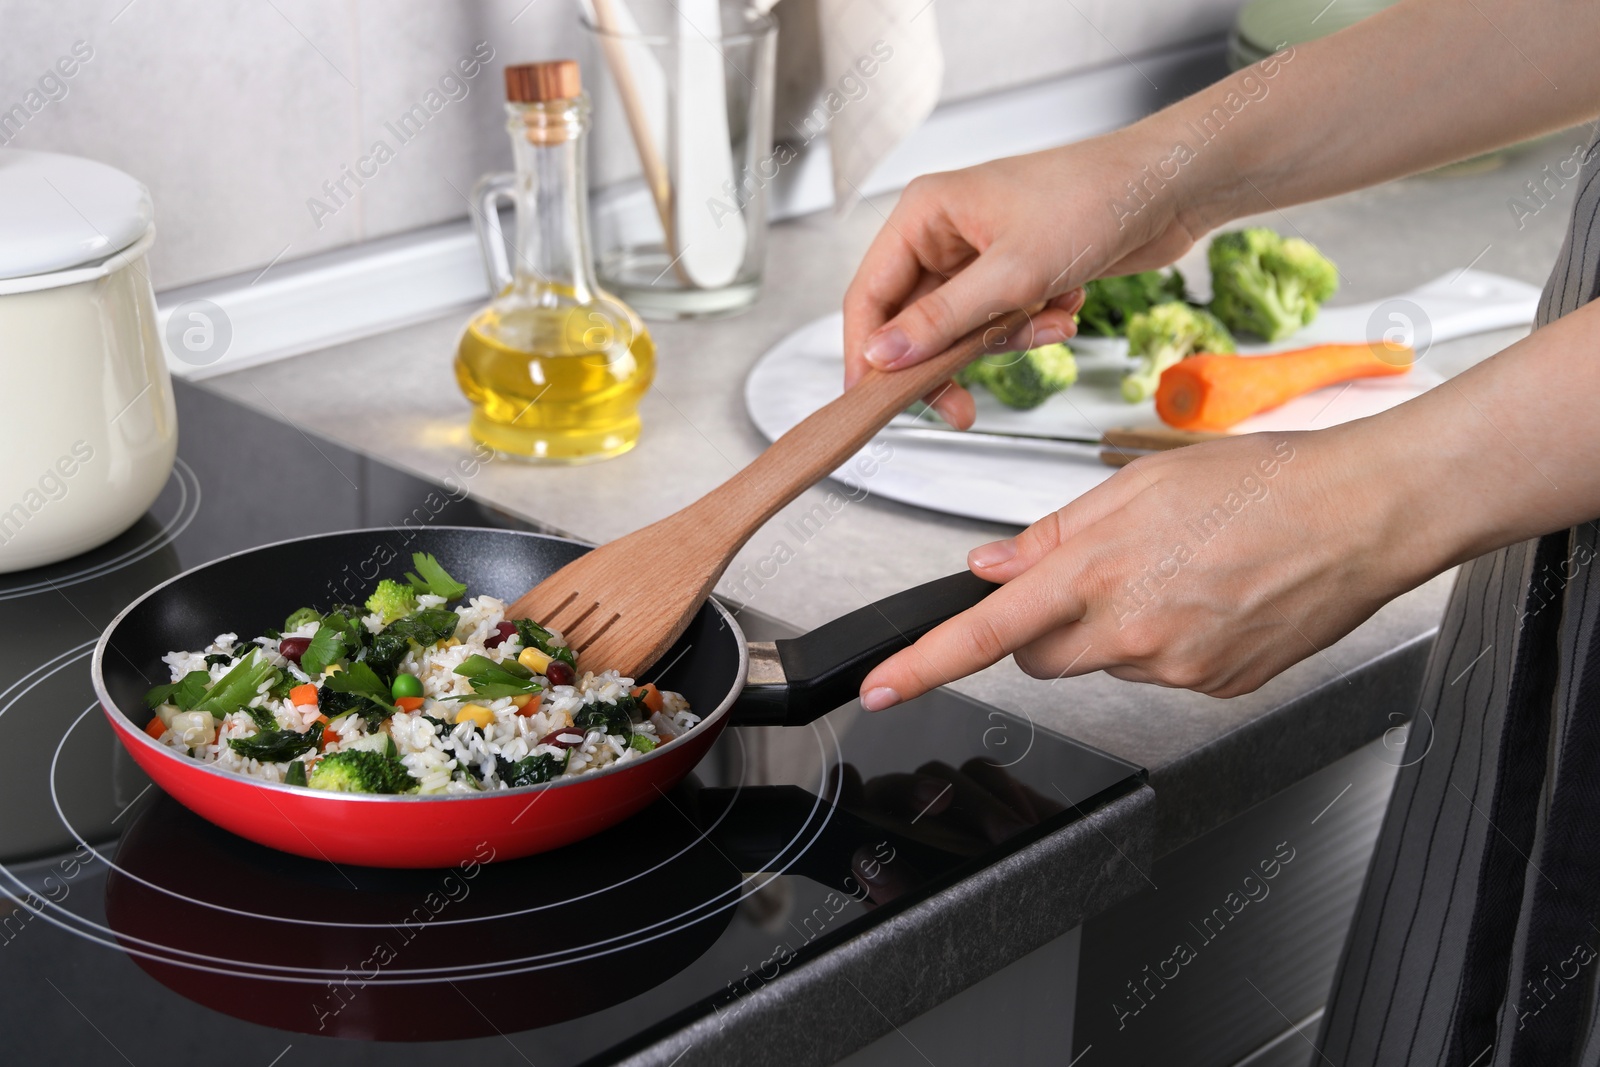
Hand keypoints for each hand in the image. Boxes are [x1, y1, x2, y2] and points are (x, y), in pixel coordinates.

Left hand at [832, 759, 1061, 904]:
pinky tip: (1026, 827)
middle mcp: (910, 828)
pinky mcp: (987, 791)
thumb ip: (900, 897)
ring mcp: (950, 807)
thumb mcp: (940, 922)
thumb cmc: (985, 930)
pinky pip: (984, 773)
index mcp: (885, 861)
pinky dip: (1005, 794)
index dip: (844, 798)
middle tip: (942, 800)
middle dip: (913, 789)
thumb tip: (866, 859)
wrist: (1040, 912)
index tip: (848, 781)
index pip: (850, 821)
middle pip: (892, 788)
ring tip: (1010, 839)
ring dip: (976, 802)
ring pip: (942, 774)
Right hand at [841, 133, 1212, 426]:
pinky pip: (999, 324)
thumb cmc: (1094, 200)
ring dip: (1004, 341)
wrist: (1169, 186)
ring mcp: (980, 255)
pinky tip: (1067, 306)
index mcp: (924, 214)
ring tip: (1051, 326)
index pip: (868, 295)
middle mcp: (943, 233)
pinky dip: (1032, 328)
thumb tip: (883, 356)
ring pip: (961, 330)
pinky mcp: (1015, 273)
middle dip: (948, 361)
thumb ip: (943, 321)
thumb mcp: (1013, 274)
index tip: (871, 402)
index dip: (866, 352)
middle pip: (913, 321)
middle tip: (961, 409)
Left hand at [857, 427, 1432, 705]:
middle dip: (1043, 627)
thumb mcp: (1139, 484)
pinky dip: (1166, 641)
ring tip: (1178, 572)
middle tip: (1096, 575)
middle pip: (1040, 657)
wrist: (1364, 515)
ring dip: (1113, 628)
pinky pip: (1159, 672)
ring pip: (1103, 663)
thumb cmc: (1263, 482)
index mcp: (1100, 571)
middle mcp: (1132, 631)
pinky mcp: (1215, 688)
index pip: (987, 632)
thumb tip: (991, 567)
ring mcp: (1177, 668)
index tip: (883, 687)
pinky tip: (1209, 599)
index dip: (926, 664)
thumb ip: (1054, 534)